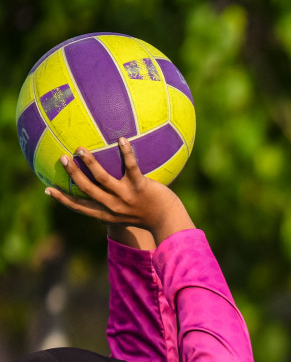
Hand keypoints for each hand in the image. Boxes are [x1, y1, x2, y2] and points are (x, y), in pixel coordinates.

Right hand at [46, 137, 193, 245]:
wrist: (171, 222)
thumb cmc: (150, 216)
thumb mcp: (127, 215)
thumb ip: (114, 205)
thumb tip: (106, 192)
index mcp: (107, 214)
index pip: (80, 207)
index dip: (63, 199)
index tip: (47, 189)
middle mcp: (113, 206)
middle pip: (86, 189)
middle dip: (72, 174)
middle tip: (62, 157)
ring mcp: (126, 197)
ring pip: (102, 178)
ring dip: (90, 163)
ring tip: (80, 149)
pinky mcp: (141, 187)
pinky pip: (131, 166)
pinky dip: (126, 152)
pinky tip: (121, 139)